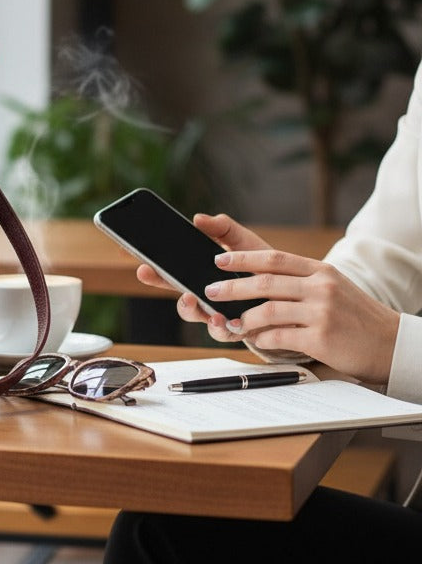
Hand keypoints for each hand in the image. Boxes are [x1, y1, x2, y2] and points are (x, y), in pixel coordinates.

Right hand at [135, 213, 270, 344]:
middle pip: (172, 289)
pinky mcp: (237, 329)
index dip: (151, 264)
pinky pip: (221, 332)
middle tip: (147, 272)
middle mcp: (205, 295)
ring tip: (189, 300)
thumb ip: (223, 228)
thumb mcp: (244, 242)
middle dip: (157, 282)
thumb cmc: (266, 267)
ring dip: (187, 308)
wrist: (296, 294)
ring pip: (193, 315)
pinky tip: (222, 318)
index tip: (135, 256)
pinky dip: (218, 326)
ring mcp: (218, 313)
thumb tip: (199, 218)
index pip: (171, 269)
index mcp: (203, 273)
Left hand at [136, 213, 400, 385]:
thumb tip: (258, 277)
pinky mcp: (321, 338)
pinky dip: (261, 338)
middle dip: (232, 286)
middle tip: (210, 290)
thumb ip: (300, 279)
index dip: (243, 258)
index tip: (219, 260)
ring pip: (268, 310)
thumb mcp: (332, 286)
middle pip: (264, 282)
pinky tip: (254, 339)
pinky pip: (279, 336)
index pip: (274, 258)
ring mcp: (321, 312)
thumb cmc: (356, 316)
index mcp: (320, 270)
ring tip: (229, 322)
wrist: (392, 344)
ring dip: (243, 318)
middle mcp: (320, 287)